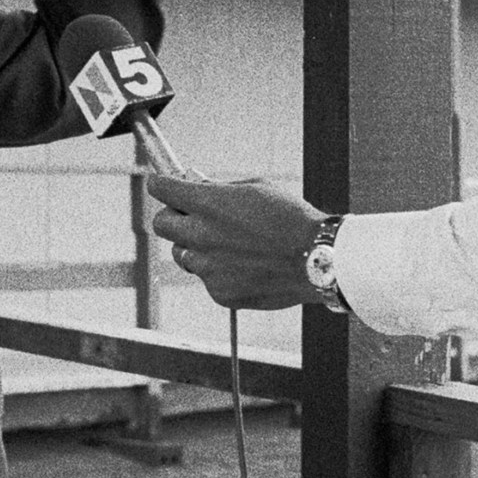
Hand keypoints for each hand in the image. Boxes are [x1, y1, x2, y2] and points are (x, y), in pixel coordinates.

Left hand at [147, 175, 324, 308]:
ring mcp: (207, 267)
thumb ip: (219, 189)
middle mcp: (200, 235)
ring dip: (196, 247)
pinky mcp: (219, 292)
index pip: (160, 188)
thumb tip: (195, 185)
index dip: (162, 185)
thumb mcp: (255, 188)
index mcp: (207, 203)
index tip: (165, 185)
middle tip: (192, 216)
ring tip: (230, 244)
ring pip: (183, 255)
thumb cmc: (291, 218)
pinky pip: (208, 278)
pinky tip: (247, 266)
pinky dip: (220, 272)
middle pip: (160, 224)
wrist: (317, 258)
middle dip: (173, 217)